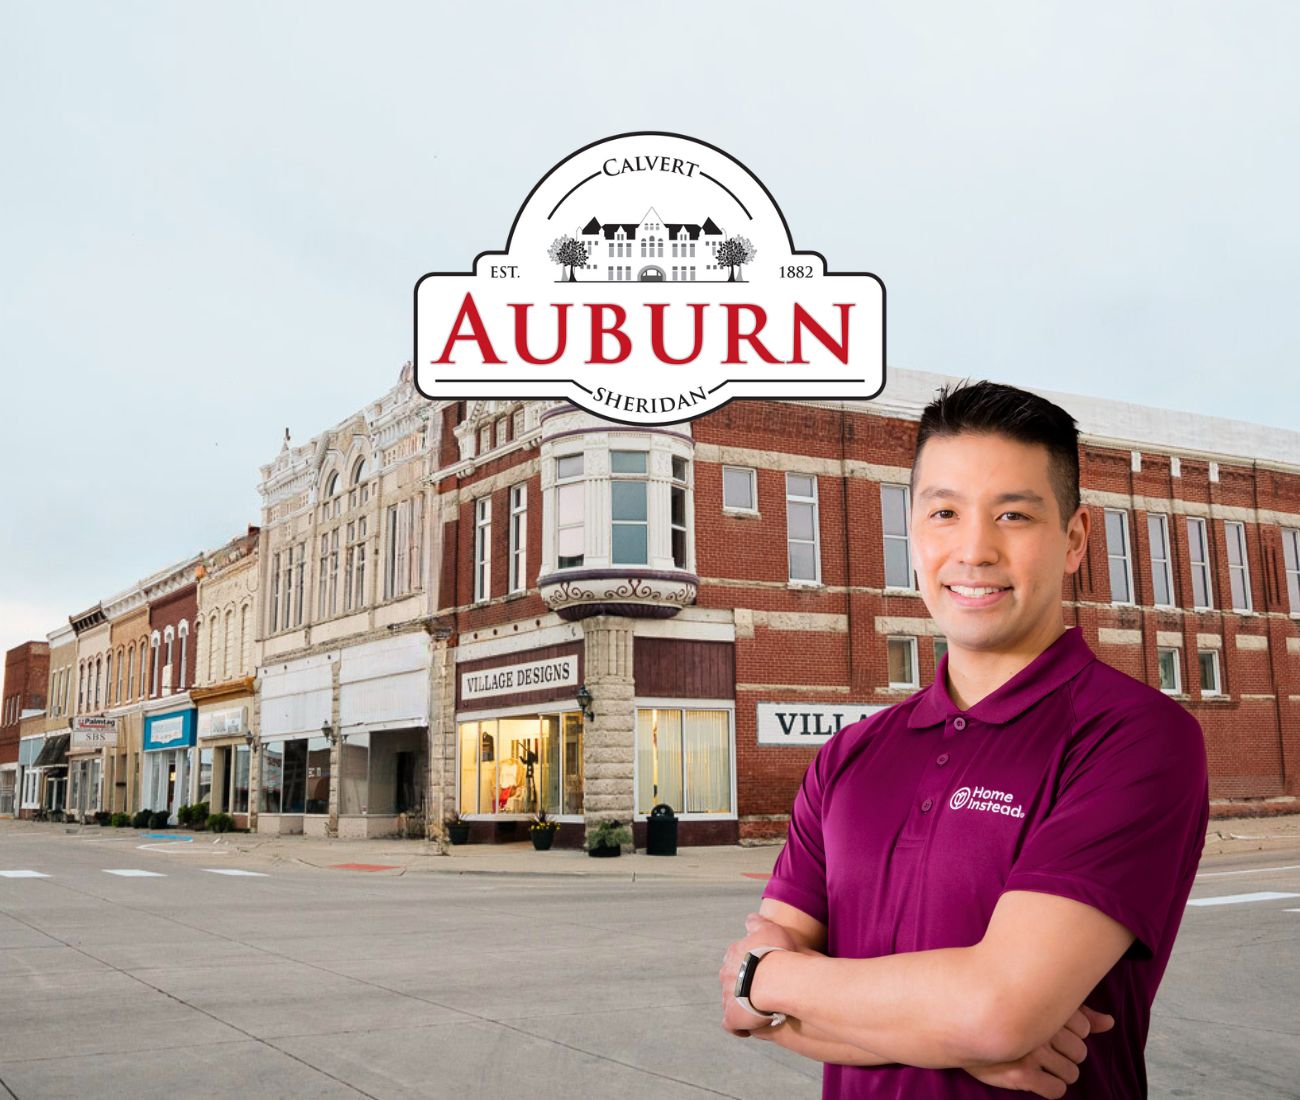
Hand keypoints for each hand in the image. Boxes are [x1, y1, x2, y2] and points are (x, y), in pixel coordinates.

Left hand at [719, 913, 799, 1035]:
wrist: (774, 980)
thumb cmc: (774, 953)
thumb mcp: (768, 928)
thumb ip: (757, 922)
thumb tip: (749, 919)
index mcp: (734, 954)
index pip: (736, 960)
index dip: (749, 966)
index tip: (762, 970)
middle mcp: (726, 974)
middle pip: (732, 980)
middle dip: (743, 985)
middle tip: (763, 991)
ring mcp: (727, 996)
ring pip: (732, 1002)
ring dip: (743, 1005)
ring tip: (761, 1010)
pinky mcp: (731, 1017)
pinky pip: (732, 1025)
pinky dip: (739, 1027)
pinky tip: (751, 1027)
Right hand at [964, 1005, 1115, 1097]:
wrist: (956, 1018)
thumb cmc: (1001, 1009)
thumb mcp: (1037, 1004)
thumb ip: (1078, 1012)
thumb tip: (1110, 1023)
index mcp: (1044, 1006)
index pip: (1083, 1027)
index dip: (1071, 1030)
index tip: (1049, 1027)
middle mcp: (1039, 1029)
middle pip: (1079, 1051)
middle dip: (1067, 1052)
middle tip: (1044, 1046)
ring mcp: (1030, 1052)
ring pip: (1071, 1072)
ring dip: (1061, 1070)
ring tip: (1041, 1061)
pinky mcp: (1019, 1075)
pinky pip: (1055, 1090)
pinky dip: (1052, 1086)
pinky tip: (1037, 1077)